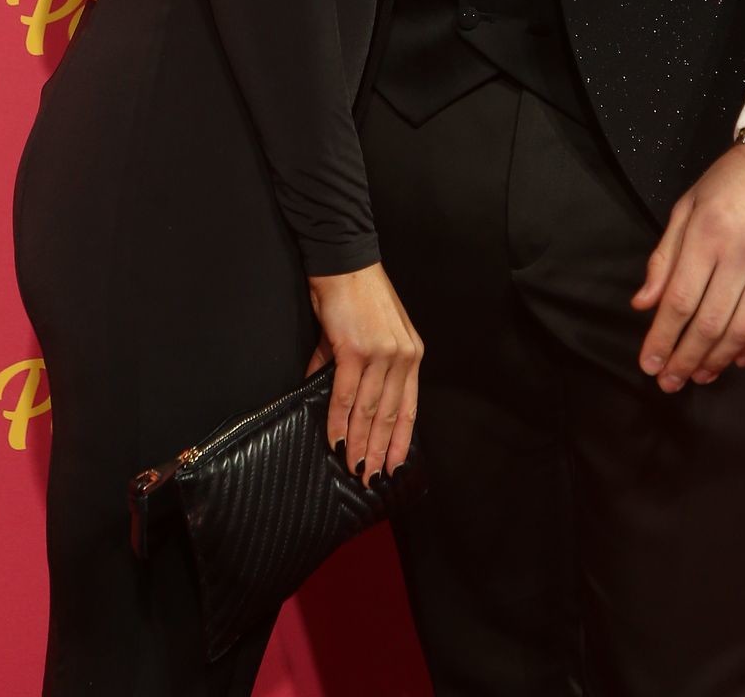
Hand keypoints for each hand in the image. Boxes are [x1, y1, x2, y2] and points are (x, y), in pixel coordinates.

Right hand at [305, 263, 423, 484]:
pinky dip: (339, 422)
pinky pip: (346, 396)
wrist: (344, 263)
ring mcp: (381, 354)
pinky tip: (335, 440)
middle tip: (370, 481)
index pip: (409, 408)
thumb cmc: (355, 296)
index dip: (401, 441)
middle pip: (389, 416)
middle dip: (379, 452)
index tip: (394, 468)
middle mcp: (402, 357)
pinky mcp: (355, 350)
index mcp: (411, 354)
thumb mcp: (366, 336)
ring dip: (359, 444)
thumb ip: (353, 371)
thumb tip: (333, 402)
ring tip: (352, 468)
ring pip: (369, 411)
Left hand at [630, 142, 744, 389]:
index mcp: (708, 233)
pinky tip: (741, 360)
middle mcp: (742, 252)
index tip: (649, 365)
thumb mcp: (687, 206)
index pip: (679, 299)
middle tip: (669, 382)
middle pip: (710, 322)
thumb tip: (642, 304)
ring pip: (744, 329)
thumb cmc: (729, 182)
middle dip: (685, 358)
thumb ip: (664, 256)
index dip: (662, 338)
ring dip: (719, 360)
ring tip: (699, 376)